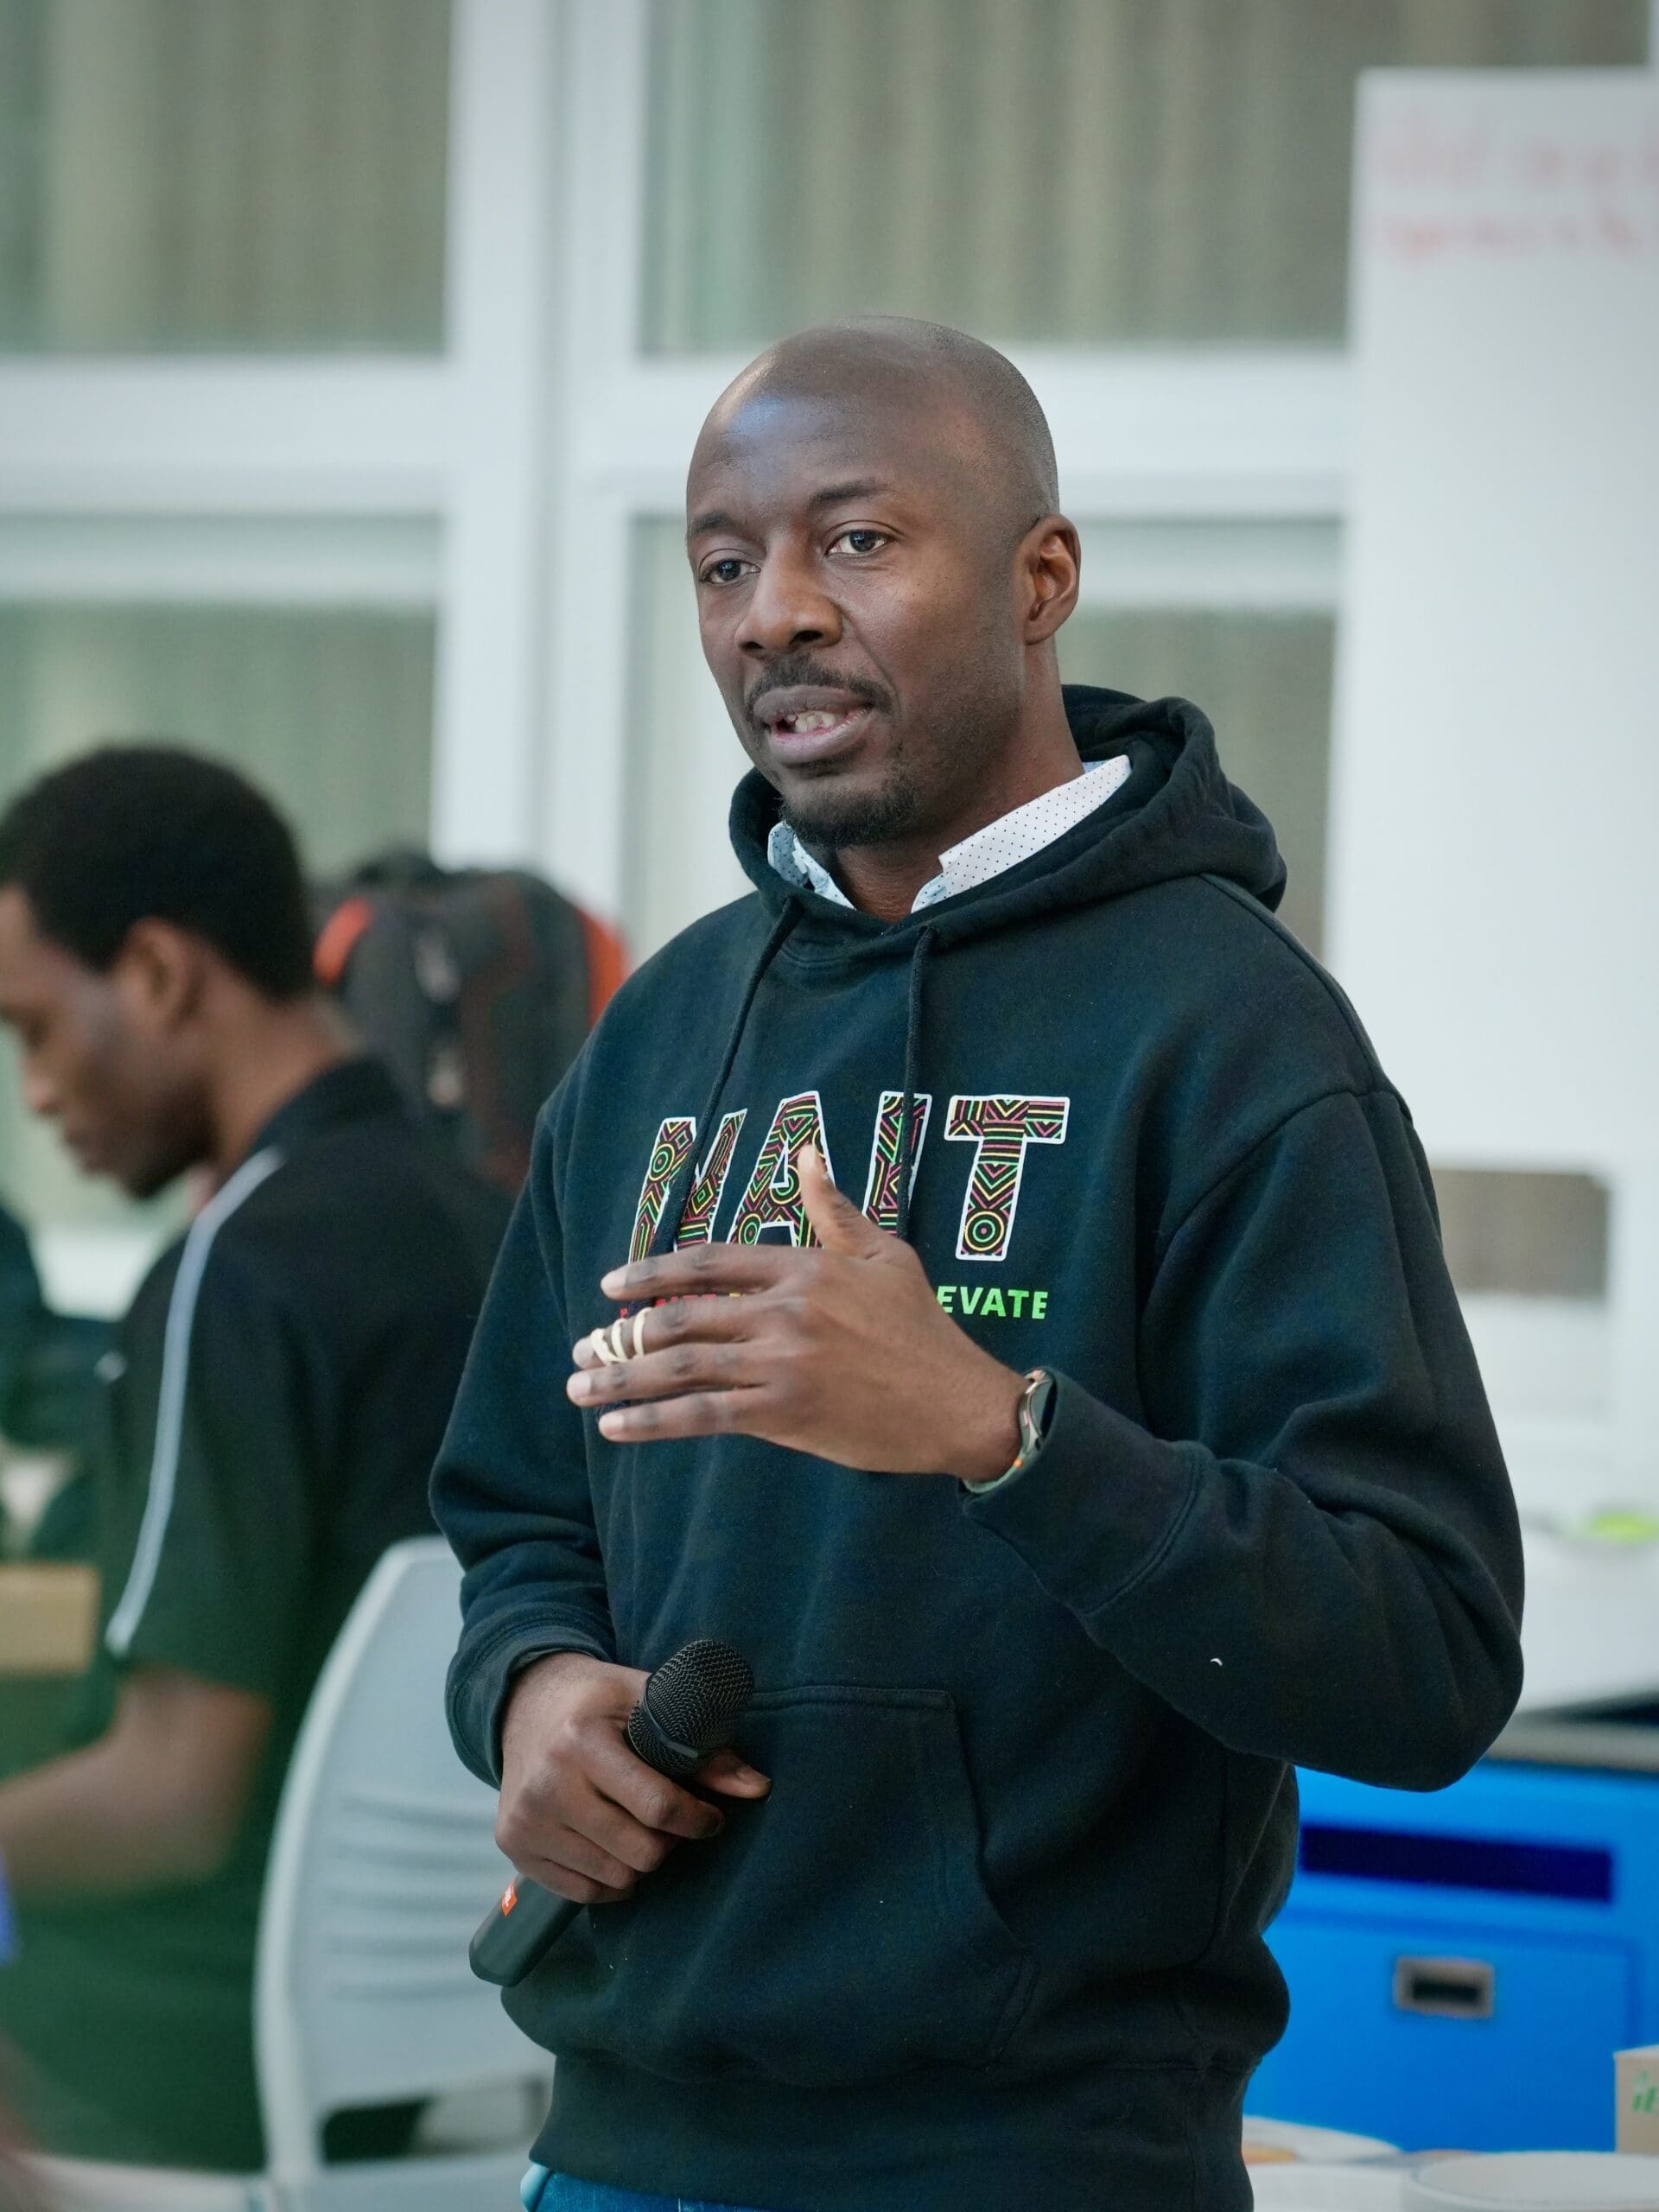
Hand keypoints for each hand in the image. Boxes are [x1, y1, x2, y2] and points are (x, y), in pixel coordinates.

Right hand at [497, 1651, 769, 1904]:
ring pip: (616, 1878)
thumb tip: (759, 1788)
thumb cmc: (599, 1701)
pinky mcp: (514, 1847)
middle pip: (640, 1853)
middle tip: (673, 1821)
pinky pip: (584, 1894)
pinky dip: (611, 1880)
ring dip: (641, 1861)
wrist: (525, 1704)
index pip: (657, 1806)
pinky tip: (614, 1845)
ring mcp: (527, 1821)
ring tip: (640, 1826)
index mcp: (583, 1740)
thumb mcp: (649, 1702)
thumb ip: (704, 1746)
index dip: (698, 1819)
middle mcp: (548, 1785)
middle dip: (671, 1842)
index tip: (712, 1816)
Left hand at [567, 1145, 1024, 1482]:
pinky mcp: (785, 1412)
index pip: (710, 1262)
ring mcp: (783, 1362)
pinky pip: (703, 1415)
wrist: (960, 1404)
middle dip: (621, 1333)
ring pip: (681, 1366)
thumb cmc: (925, 1330)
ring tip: (579, 1386)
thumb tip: (808, 1152)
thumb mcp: (886, 1255)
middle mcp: (785, 1310)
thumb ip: (836, 1209)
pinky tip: (616, 1427)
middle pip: (682, 1315)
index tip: (611, 1283)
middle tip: (583, 1345)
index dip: (652, 1270)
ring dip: (620, 1378)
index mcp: (804, 1266)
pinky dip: (653, 1422)